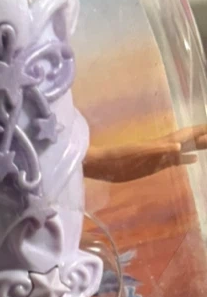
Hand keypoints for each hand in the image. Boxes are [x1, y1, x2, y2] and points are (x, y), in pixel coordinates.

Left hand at [84, 126, 206, 183]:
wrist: (100, 164)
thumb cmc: (116, 158)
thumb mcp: (136, 153)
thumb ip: (157, 150)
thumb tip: (179, 146)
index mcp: (162, 144)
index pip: (188, 135)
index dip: (202, 132)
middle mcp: (164, 148)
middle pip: (190, 140)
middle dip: (205, 137)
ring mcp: (159, 156)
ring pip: (185, 148)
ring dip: (199, 146)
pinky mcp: (152, 165)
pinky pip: (175, 160)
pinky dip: (186, 158)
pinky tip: (192, 159)